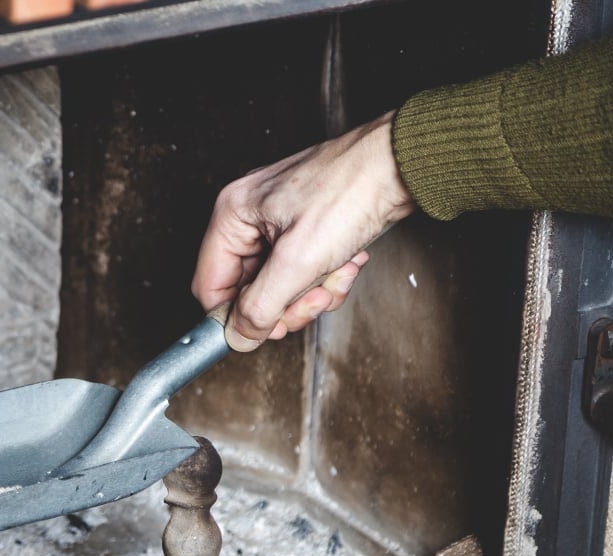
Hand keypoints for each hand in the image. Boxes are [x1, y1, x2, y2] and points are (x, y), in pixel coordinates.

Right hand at [192, 111, 416, 350]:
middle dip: (287, 302)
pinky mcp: (305, 229)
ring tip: (338, 271)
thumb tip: (239, 335)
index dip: (237, 315)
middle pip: (248, 290)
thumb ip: (261, 305)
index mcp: (232, 215)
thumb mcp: (299, 260)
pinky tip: (347, 261)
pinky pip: (302, 272)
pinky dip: (326, 276)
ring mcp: (277, 223)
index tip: (267, 328)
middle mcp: (248, 217)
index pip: (210, 286)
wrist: (402, 164)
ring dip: (312, 291)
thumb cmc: (353, 189)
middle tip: (314, 298)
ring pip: (279, 285)